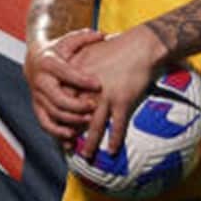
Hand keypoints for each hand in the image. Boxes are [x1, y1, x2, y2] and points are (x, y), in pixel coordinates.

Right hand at [24, 28, 104, 144]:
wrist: (35, 60)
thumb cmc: (58, 50)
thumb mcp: (69, 41)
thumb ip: (85, 38)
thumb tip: (103, 34)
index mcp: (48, 63)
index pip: (65, 73)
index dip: (82, 80)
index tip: (98, 85)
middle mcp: (39, 81)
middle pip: (57, 99)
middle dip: (77, 106)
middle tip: (94, 107)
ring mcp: (37, 96)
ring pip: (52, 114)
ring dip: (71, 121)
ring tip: (88, 123)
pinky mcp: (37, 108)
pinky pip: (45, 124)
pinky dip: (58, 134)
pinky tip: (72, 139)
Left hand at [69, 25, 166, 159]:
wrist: (141, 45)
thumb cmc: (117, 46)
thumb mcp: (90, 51)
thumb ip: (77, 66)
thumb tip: (71, 80)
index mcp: (77, 74)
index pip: (62, 99)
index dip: (59, 115)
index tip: (58, 126)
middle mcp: (88, 86)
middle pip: (74, 115)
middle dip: (70, 133)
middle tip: (67, 146)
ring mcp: (104, 94)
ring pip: (94, 125)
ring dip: (91, 143)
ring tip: (87, 156)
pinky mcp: (122, 100)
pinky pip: (117, 125)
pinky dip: (115, 139)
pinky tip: (114, 150)